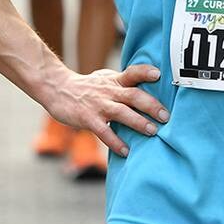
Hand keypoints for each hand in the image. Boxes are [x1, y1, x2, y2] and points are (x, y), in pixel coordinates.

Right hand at [42, 64, 168, 156]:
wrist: (57, 89)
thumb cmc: (87, 87)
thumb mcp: (105, 79)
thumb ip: (124, 83)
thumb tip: (148, 88)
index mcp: (115, 81)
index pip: (132, 73)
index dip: (145, 72)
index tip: (158, 74)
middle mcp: (108, 91)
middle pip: (133, 95)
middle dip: (151, 105)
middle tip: (166, 116)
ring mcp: (98, 105)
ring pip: (121, 112)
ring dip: (138, 122)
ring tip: (152, 131)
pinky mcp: (87, 118)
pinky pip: (103, 131)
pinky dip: (115, 141)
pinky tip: (126, 151)